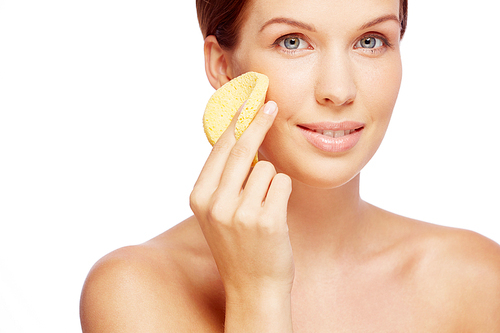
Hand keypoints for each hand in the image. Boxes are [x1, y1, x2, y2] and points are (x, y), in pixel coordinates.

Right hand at [190, 101, 294, 296]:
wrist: (252, 286)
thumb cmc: (238, 244)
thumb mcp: (217, 212)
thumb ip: (223, 178)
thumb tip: (239, 136)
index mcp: (199, 198)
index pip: (218, 149)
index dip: (235, 121)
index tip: (247, 100)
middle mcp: (215, 204)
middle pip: (241, 148)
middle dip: (258, 122)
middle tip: (270, 104)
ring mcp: (240, 213)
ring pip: (266, 168)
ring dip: (271, 181)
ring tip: (264, 207)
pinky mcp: (267, 220)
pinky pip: (282, 183)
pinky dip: (282, 192)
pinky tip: (274, 215)